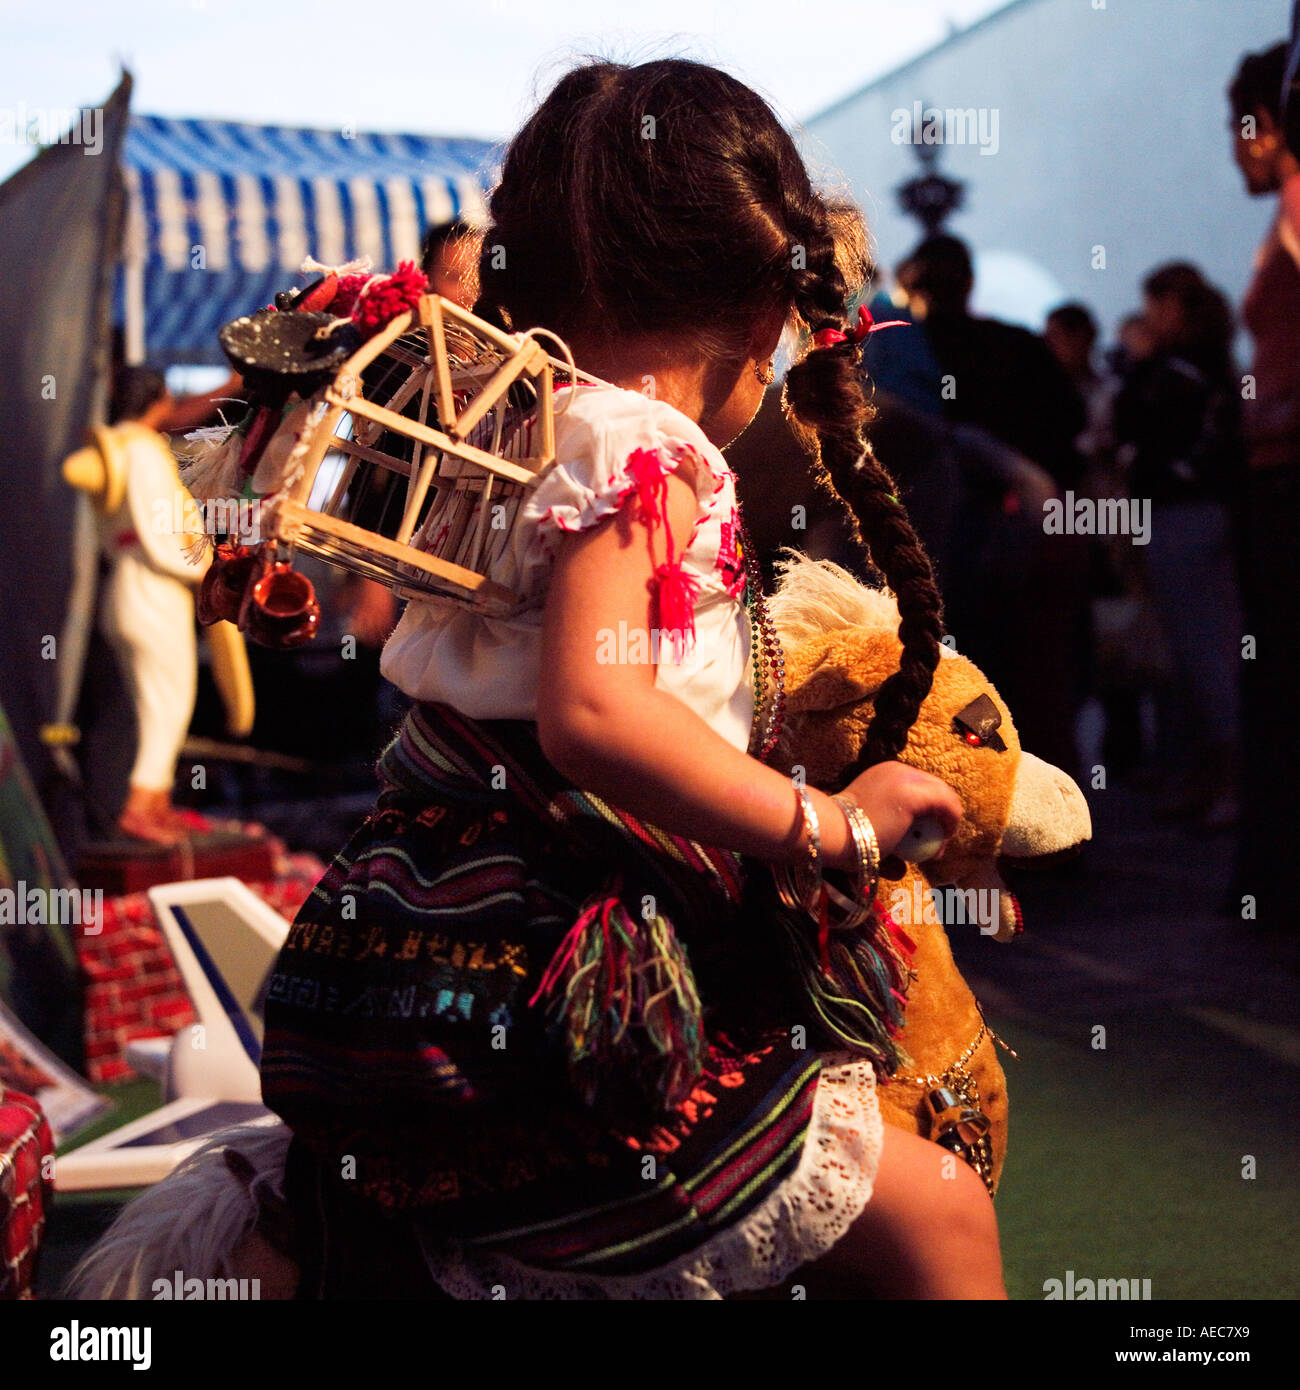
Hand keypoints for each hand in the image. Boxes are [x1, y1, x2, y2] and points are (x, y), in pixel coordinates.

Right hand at [838, 761, 962, 861]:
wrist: (831, 833)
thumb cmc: (842, 838)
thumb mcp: (869, 833)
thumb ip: (887, 845)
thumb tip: (900, 869)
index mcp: (884, 774)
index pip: (919, 790)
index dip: (928, 815)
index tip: (924, 842)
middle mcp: (897, 770)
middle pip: (934, 791)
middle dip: (939, 819)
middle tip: (935, 848)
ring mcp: (906, 779)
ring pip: (944, 796)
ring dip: (946, 824)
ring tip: (938, 850)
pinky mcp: (914, 794)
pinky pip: (947, 805)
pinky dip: (951, 822)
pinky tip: (945, 838)